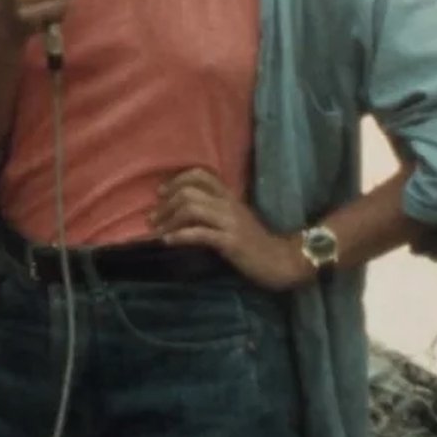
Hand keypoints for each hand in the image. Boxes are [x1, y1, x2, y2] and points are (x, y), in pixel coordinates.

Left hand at [150, 168, 311, 290]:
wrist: (284, 261)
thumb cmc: (255, 242)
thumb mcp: (234, 219)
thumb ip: (214, 209)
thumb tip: (181, 209)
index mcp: (229, 196)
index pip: (200, 174)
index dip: (176, 180)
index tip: (161, 193)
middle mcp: (228, 204)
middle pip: (188, 191)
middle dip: (165, 204)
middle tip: (152, 218)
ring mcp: (230, 222)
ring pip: (191, 209)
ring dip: (168, 220)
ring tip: (156, 231)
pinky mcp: (231, 241)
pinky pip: (200, 234)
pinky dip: (180, 236)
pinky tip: (168, 241)